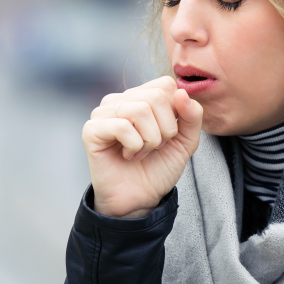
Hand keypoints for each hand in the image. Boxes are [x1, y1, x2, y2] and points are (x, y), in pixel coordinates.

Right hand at [82, 76, 203, 217]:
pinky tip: (129, 155)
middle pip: (155, 96)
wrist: (140, 198)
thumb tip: (182, 93)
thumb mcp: (186, 141)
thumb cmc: (158, 168)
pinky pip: (122, 126)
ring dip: (150, 139)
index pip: (165, 85)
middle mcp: (120, 100)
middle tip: (155, 146)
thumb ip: (192, 116)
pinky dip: (134, 145)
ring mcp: (103, 113)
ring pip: (140, 110)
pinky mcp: (92, 130)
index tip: (168, 134)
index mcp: (141, 97)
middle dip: (165, 129)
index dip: (176, 112)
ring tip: (142, 152)